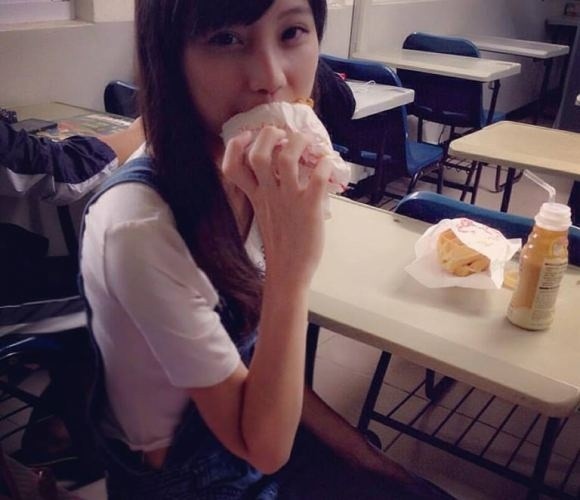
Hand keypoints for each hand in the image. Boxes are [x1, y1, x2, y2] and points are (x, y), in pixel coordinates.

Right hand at [222, 126, 331, 289]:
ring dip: (297, 143)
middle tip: (282, 136)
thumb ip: (267, 193)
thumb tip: (279, 172)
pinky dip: (324, 166)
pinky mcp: (309, 207)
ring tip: (306, 143)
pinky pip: (316, 179)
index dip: (236, 146)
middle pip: (258, 154)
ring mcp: (288, 199)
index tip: (248, 137)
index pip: (233, 167)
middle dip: (269, 136)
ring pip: (285, 159)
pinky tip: (327, 165)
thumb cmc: (281, 243)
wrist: (288, 271)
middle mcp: (268, 194)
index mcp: (255, 196)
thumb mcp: (265, 214)